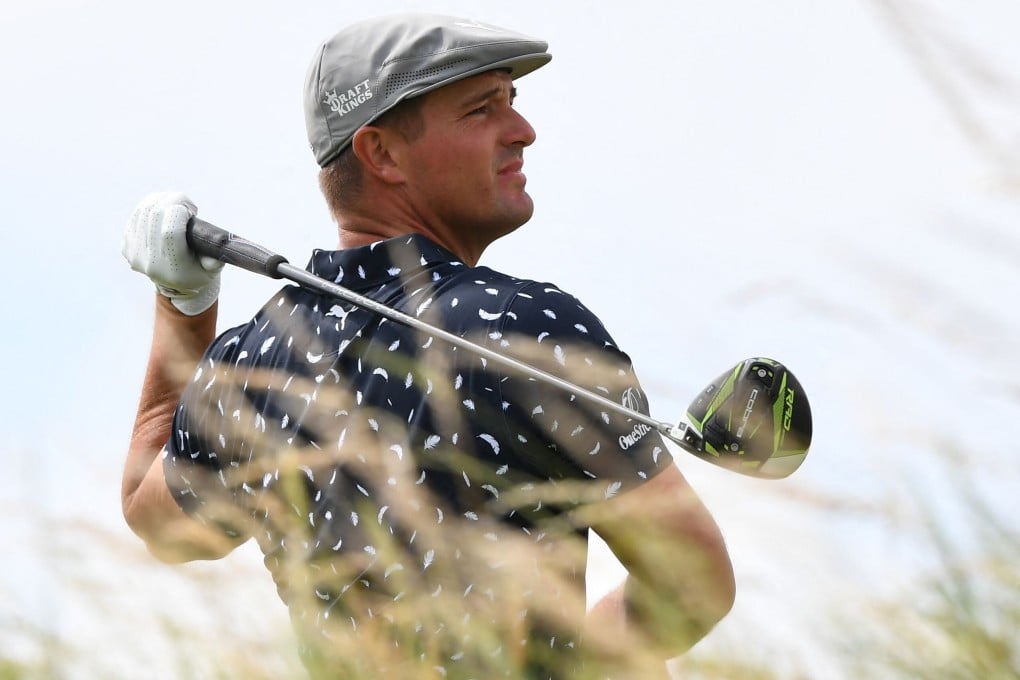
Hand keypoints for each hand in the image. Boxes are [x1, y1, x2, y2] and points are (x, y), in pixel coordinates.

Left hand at [122, 191, 223, 315]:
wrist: (176, 286)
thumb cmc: (198, 271)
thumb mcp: (213, 269)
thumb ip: (216, 256)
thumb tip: (219, 242)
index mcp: (173, 268)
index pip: (170, 232)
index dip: (180, 212)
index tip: (191, 210)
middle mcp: (150, 262)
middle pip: (155, 215)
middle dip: (172, 201)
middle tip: (186, 204)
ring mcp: (135, 254)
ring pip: (144, 211)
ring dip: (162, 201)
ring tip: (176, 206)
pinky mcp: (127, 246)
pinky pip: (137, 215)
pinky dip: (152, 206)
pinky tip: (164, 212)